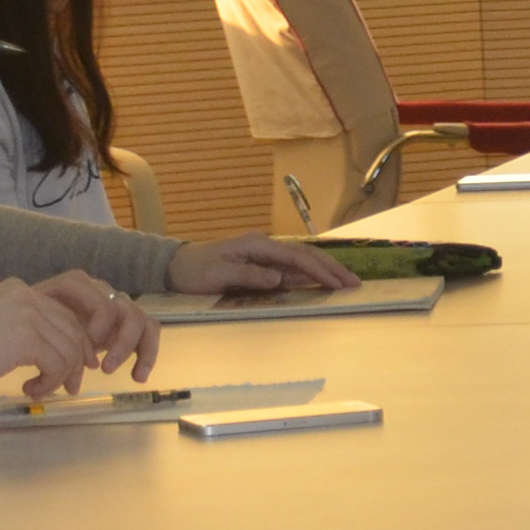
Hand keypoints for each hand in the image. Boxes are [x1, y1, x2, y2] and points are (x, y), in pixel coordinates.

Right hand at [0, 273, 154, 405]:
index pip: (64, 314)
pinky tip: (29, 390)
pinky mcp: (24, 337)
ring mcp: (25, 313)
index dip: (75, 343)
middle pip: (73, 329)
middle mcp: (24, 294)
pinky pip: (58, 364)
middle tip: (70, 387)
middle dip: (76, 362)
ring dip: (61, 376)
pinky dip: (50, 382)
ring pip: (69, 349)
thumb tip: (65, 347)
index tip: (74, 368)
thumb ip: (27, 327)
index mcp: (18, 289)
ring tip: (40, 390)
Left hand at [168, 233, 357, 300]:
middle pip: (306, 256)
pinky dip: (310, 277)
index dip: (319, 270)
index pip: (296, 257)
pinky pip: (291, 271)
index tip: (338, 284)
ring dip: (325, 272)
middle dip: (332, 269)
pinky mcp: (261, 265)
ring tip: (347, 284)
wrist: (174, 266)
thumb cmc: (193, 271)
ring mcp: (264, 256)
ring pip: (302, 263)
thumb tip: (280, 278)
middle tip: (355, 284)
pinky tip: (323, 284)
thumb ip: (249, 275)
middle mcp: (265, 247)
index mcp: (257, 245)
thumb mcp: (217, 275)